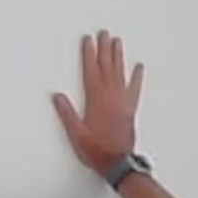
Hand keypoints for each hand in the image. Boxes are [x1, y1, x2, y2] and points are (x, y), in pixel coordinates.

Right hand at [51, 30, 142, 172]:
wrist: (118, 163)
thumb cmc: (97, 151)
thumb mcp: (76, 135)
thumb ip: (67, 114)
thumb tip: (58, 97)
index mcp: (97, 101)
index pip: (91, 71)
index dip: (88, 54)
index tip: (88, 40)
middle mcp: (111, 98)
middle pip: (107, 67)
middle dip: (104, 49)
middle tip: (103, 33)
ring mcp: (122, 102)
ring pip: (120, 73)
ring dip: (118, 56)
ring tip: (117, 42)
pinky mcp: (130, 110)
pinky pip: (134, 88)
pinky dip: (137, 77)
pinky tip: (139, 67)